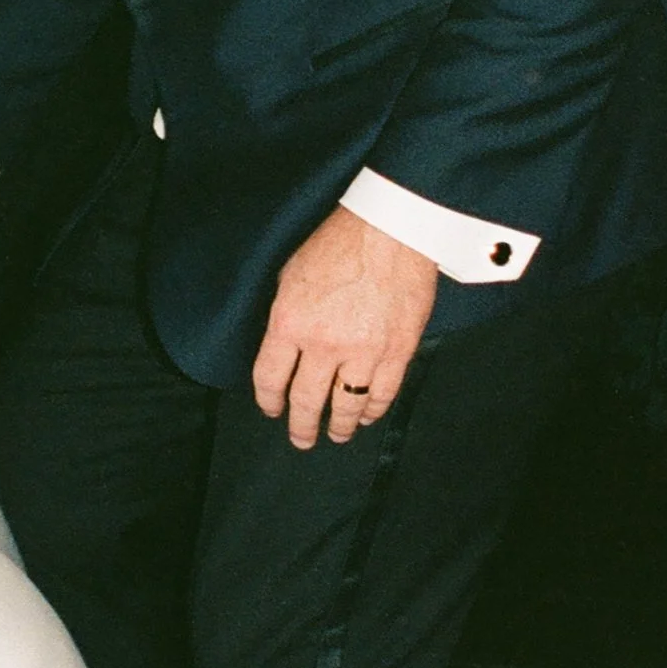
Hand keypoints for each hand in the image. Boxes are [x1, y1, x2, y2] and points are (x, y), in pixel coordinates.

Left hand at [253, 207, 438, 449]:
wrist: (391, 228)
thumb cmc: (338, 242)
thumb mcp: (291, 275)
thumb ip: (286, 316)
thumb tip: (285, 346)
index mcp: (290, 323)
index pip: (270, 378)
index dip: (268, 401)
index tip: (271, 410)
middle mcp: (324, 344)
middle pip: (306, 401)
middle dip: (301, 426)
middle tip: (301, 439)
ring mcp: (363, 351)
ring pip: (346, 404)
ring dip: (339, 426)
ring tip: (336, 435)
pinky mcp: (397, 351)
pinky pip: (382, 393)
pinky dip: (373, 410)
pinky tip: (366, 415)